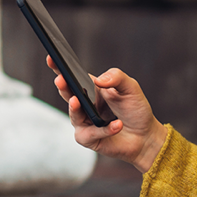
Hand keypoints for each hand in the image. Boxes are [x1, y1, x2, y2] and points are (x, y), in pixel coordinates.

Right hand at [47, 56, 167, 172]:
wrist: (145, 135)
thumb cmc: (135, 109)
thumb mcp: (131, 88)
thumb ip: (117, 78)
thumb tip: (99, 79)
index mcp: (92, 89)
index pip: (73, 77)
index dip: (60, 68)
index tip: (52, 58)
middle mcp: (84, 104)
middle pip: (68, 94)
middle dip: (63, 86)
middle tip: (61, 79)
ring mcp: (84, 122)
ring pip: (74, 115)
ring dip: (75, 109)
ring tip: (77, 100)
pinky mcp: (88, 138)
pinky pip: (91, 133)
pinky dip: (105, 129)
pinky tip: (117, 124)